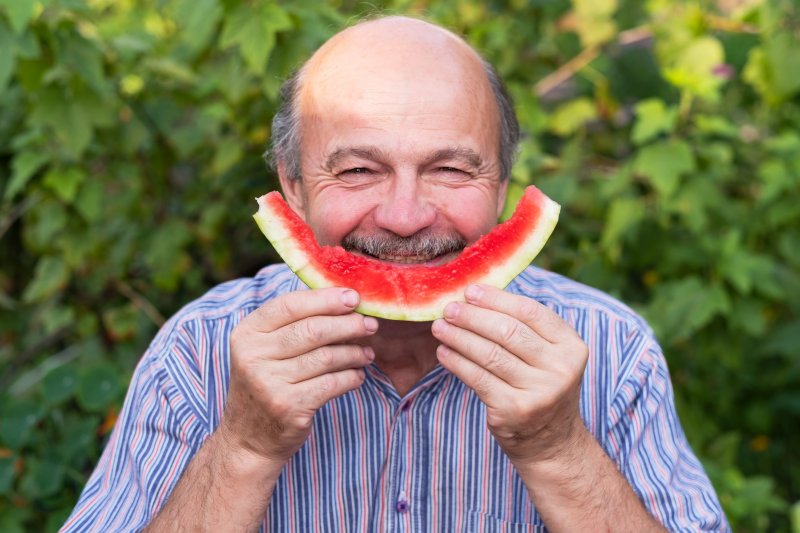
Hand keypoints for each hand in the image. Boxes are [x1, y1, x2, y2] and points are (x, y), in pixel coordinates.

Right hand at [221, 287, 377, 464]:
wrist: (248, 440)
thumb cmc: (265, 385)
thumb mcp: (263, 351)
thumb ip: (291, 324)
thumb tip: (341, 299)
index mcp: (247, 334)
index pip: (290, 305)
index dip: (326, 299)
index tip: (353, 298)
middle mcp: (253, 356)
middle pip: (313, 330)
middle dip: (348, 325)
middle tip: (370, 325)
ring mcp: (269, 383)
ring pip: (327, 357)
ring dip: (354, 353)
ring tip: (366, 353)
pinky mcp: (289, 407)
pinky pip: (333, 383)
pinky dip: (351, 377)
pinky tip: (357, 375)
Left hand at [431, 284, 588, 465]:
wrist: (551, 442)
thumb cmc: (541, 387)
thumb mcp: (549, 357)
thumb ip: (526, 328)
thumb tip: (478, 296)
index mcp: (572, 347)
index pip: (531, 312)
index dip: (497, 299)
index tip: (470, 291)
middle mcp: (560, 369)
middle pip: (508, 331)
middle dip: (473, 316)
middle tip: (449, 308)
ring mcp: (538, 392)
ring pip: (490, 354)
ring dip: (459, 337)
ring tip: (440, 327)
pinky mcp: (514, 410)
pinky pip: (478, 378)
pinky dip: (457, 362)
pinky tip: (444, 352)